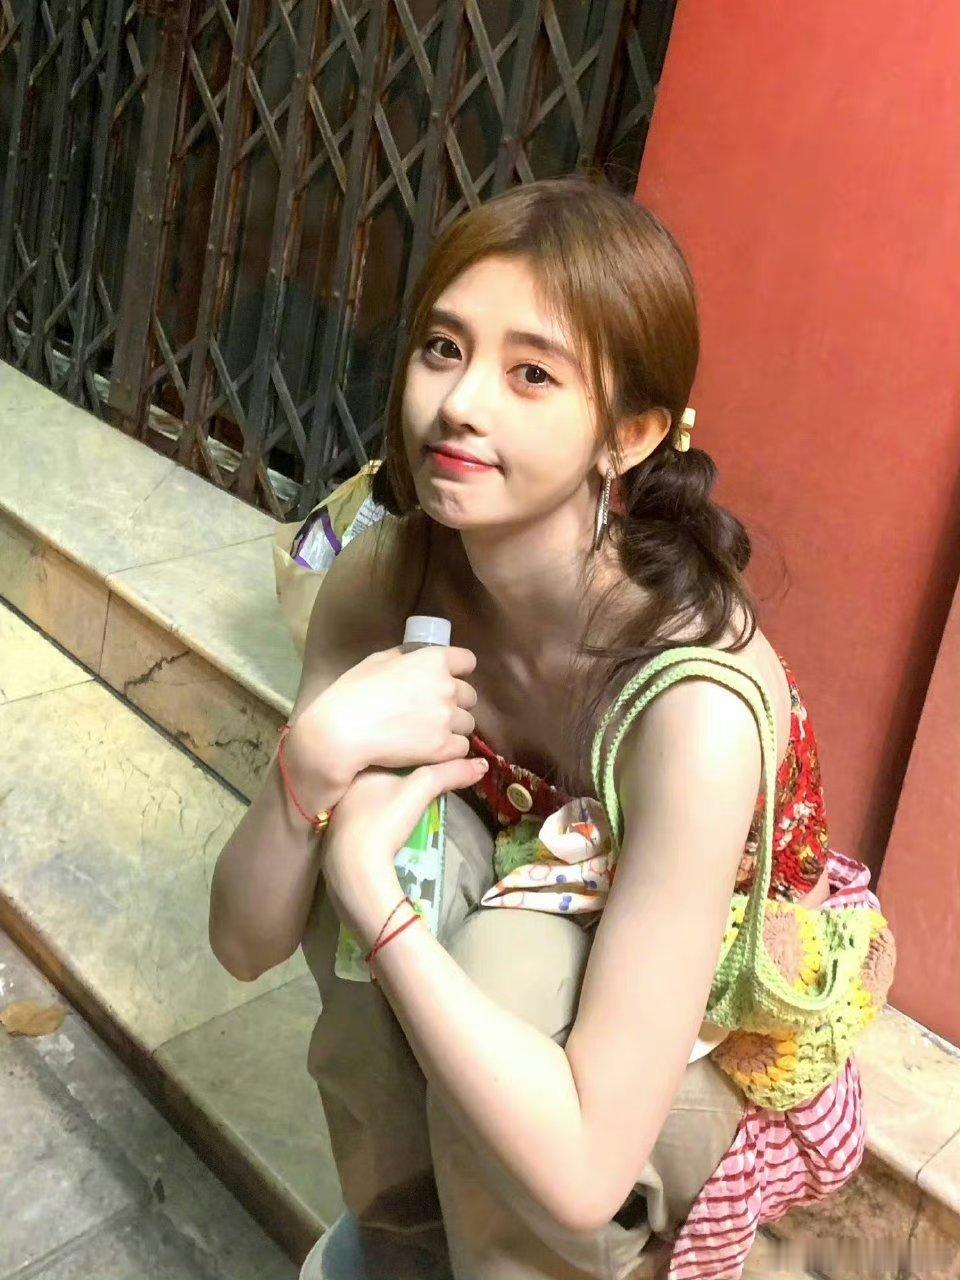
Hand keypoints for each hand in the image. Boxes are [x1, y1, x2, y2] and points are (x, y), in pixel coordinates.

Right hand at [312, 644, 479, 777]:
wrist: (343, 732)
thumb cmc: (353, 693)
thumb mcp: (377, 661)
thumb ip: (404, 657)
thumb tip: (415, 656)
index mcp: (433, 660)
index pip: (467, 661)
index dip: (459, 670)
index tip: (449, 678)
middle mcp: (447, 686)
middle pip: (469, 695)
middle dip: (455, 702)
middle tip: (433, 711)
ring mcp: (447, 718)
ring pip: (467, 723)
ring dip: (453, 727)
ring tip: (429, 733)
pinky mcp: (444, 747)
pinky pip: (461, 747)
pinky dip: (449, 749)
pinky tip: (430, 750)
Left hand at [321, 754, 488, 939]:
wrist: (356, 868)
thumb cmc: (385, 820)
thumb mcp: (422, 788)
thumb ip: (450, 773)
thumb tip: (481, 764)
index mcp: (358, 769)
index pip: (387, 751)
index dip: (409, 752)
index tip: (429, 757)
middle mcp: (344, 787)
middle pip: (378, 774)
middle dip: (398, 776)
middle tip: (423, 781)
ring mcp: (338, 813)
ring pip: (369, 797)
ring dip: (387, 798)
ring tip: (409, 804)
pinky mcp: (339, 837)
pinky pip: (363, 817)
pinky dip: (378, 817)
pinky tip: (389, 825)